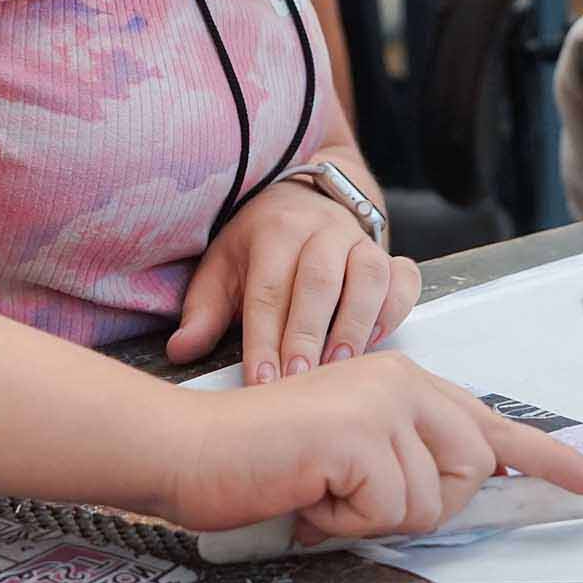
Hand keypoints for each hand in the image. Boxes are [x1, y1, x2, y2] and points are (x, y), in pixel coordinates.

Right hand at [154, 352, 582, 538]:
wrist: (195, 449)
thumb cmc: (265, 457)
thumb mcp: (349, 457)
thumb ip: (401, 463)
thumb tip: (446, 495)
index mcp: (403, 381)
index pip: (490, 422)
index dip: (547, 457)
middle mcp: (403, 381)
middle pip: (470, 473)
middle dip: (419, 506)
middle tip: (352, 495)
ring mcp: (384, 403)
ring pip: (428, 502)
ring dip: (370, 516)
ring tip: (321, 488)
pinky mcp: (363, 434)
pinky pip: (390, 509)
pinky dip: (345, 519)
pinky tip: (310, 490)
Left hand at [166, 171, 419, 381]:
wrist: (303, 201)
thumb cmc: (259, 246)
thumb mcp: (222, 268)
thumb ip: (204, 311)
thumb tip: (180, 350)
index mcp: (274, 231)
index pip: (267, 290)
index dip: (263, 339)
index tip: (260, 381)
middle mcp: (320, 229)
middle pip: (318, 281)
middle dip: (308, 334)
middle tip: (299, 381)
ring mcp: (359, 240)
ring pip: (367, 275)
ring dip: (355, 324)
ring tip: (339, 368)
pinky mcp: (388, 253)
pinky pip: (402, 277)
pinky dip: (395, 308)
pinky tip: (377, 340)